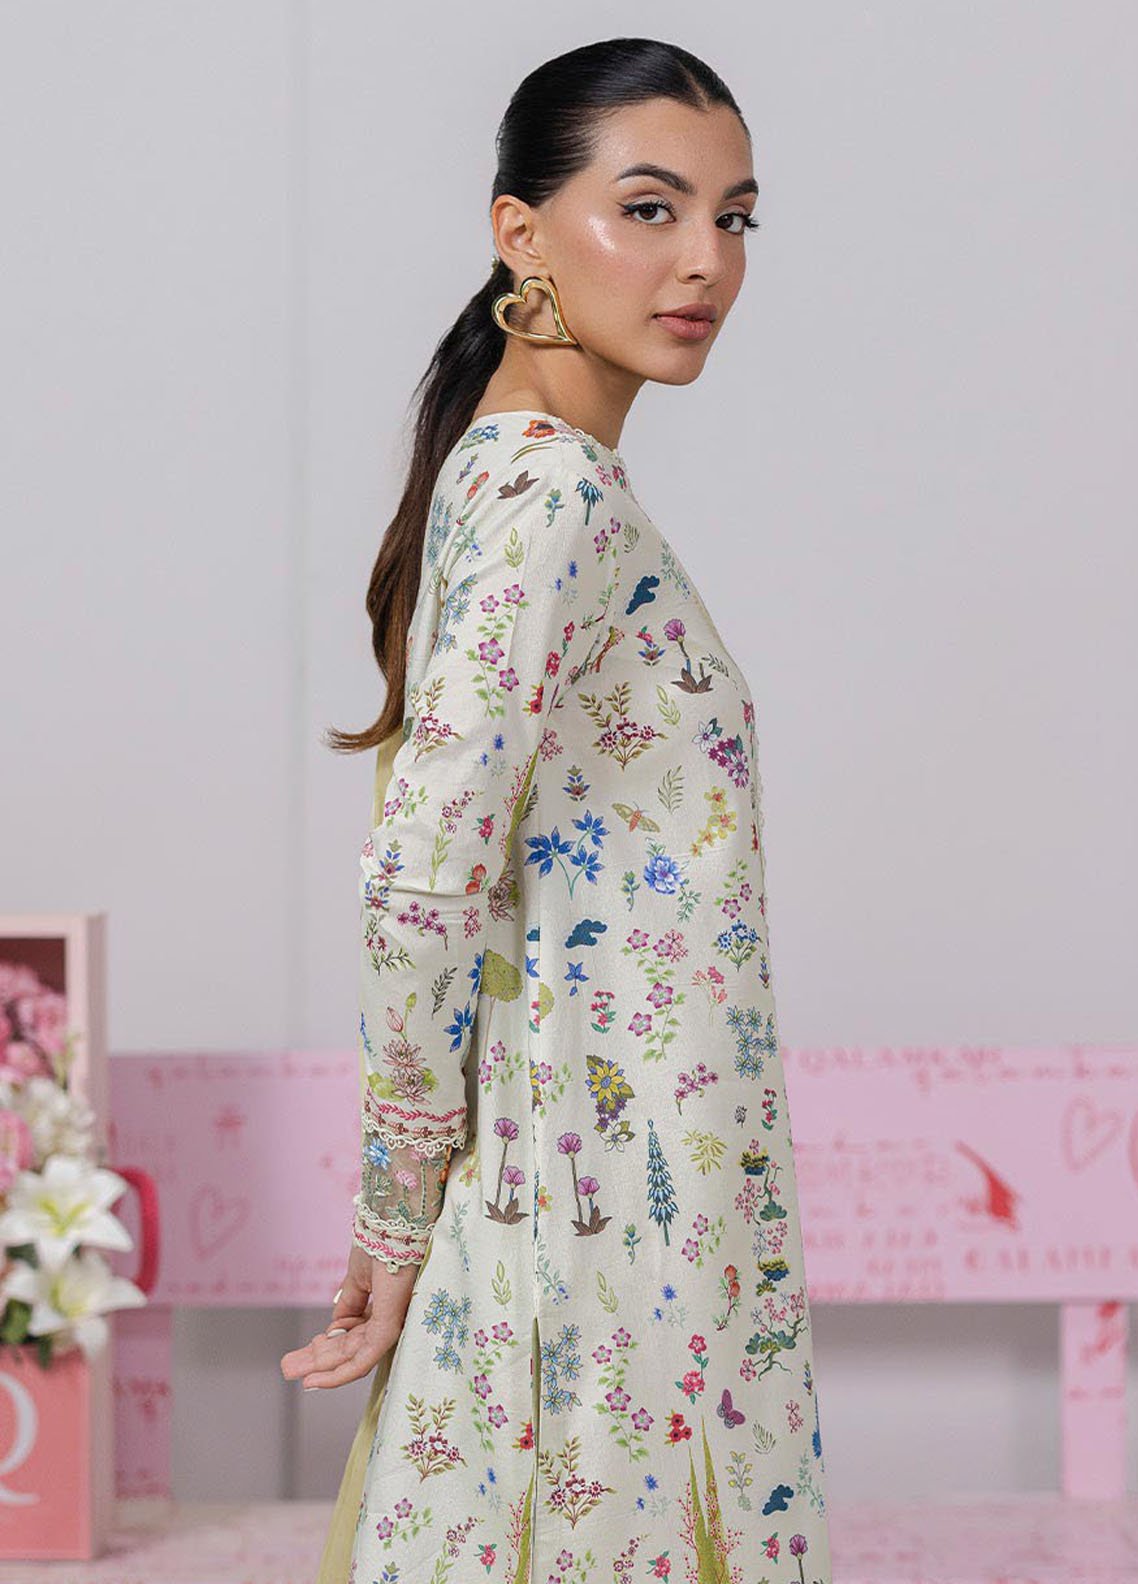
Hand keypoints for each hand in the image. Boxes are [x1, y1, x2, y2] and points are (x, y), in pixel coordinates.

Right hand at [279, 1239, 419, 1391]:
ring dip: (321, 1370)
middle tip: (290, 1369)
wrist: (393, 1222)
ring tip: (292, 1375)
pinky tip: (314, 1381)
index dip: (329, 1344)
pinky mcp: (390, 1326)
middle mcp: (388, 1317)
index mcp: (382, 1304)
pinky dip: (338, 1374)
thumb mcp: (358, 1277)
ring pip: (353, 1357)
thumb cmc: (382, 1241)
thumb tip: (334, 1330)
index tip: (307, 1349)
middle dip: (318, 1360)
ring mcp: (390, 1323)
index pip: (354, 1333)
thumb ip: (350, 1305)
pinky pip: (363, 1359)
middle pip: (349, 1348)